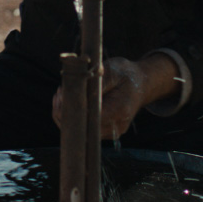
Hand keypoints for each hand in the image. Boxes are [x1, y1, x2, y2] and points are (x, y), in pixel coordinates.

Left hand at [52, 53, 181, 139]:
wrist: (142, 84)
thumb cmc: (126, 74)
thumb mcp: (113, 69)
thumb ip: (97, 79)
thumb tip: (80, 85)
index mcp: (119, 109)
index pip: (90, 117)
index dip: (73, 108)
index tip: (63, 94)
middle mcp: (116, 126)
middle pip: (83, 129)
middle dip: (66, 112)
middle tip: (60, 92)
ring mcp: (111, 131)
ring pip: (81, 132)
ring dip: (68, 114)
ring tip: (63, 94)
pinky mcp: (105, 131)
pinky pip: (85, 129)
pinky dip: (74, 117)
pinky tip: (68, 102)